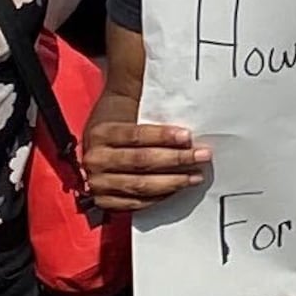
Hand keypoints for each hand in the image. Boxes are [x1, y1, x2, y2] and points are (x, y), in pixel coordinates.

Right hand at [80, 107, 215, 215]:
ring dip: (173, 182)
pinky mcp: (103, 201)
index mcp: (101, 133)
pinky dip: (159, 197)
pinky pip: (135, 203)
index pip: (136, 136)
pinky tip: (177, 189)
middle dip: (176, 159)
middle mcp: (96, 160)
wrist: (93, 144)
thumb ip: (145, 102)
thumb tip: (173, 93)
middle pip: (141, 162)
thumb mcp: (124, 105)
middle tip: (202, 156)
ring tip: (195, 176)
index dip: (164, 137)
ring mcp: (98, 183)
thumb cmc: (117, 121)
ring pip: (140, 185)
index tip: (188, 137)